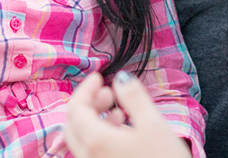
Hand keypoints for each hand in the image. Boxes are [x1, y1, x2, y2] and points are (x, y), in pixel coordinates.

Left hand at [66, 71, 191, 157]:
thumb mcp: (154, 124)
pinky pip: (92, 153)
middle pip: (73, 125)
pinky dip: (100, 137)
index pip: (75, 108)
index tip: (99, 76)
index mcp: (96, 141)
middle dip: (88, 104)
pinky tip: (123, 132)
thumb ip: (134, 97)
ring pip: (81, 141)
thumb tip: (121, 78)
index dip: (85, 88)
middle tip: (108, 92)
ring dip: (94, 121)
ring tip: (119, 110)